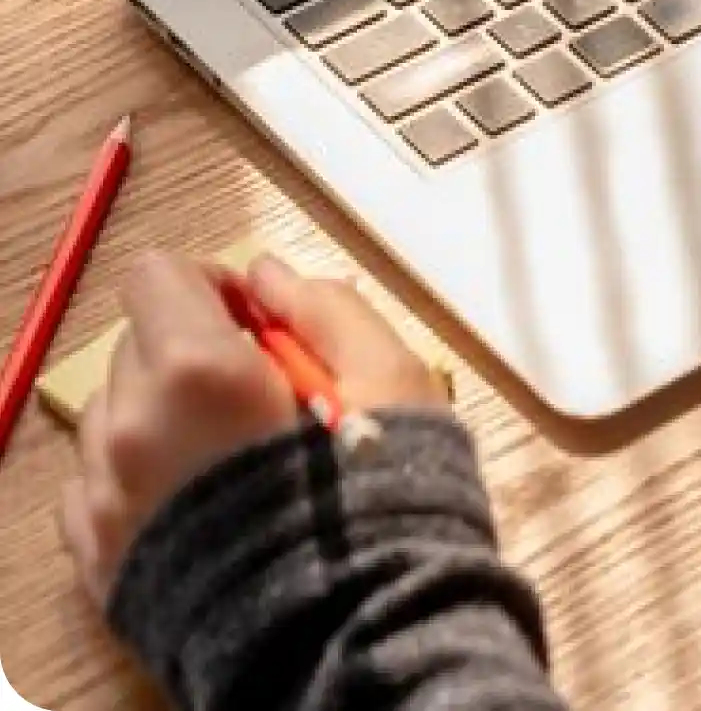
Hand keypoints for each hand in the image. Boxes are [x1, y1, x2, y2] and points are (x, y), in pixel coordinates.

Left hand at [61, 252, 447, 608]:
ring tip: (233, 456)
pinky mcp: (99, 558)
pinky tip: (202, 498)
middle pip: (138, 343)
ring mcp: (107, 498)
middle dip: (194, 351)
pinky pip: (96, 486)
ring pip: (116, 414)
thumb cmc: (375, 505)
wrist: (349, 636)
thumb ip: (325, 306)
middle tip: (261, 394)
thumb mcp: (390, 375)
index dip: (211, 287)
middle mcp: (135, 427)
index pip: (160, 277)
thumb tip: (269, 277)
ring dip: (165, 415)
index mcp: (200, 371)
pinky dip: (140, 477)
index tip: (254, 322)